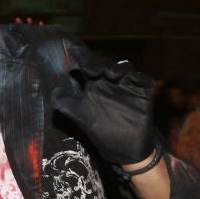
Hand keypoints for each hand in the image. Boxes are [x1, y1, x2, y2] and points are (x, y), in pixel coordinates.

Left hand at [52, 43, 158, 167]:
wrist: (126, 150)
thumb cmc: (103, 133)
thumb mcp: (80, 118)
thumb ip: (65, 104)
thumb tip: (55, 90)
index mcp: (94, 85)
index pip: (86, 65)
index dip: (80, 55)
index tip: (72, 48)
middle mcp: (110, 82)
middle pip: (105, 63)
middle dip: (99, 63)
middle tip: (93, 71)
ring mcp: (128, 86)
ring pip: (125, 67)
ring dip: (119, 67)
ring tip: (112, 75)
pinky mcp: (143, 92)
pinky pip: (144, 79)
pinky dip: (141, 77)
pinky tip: (135, 80)